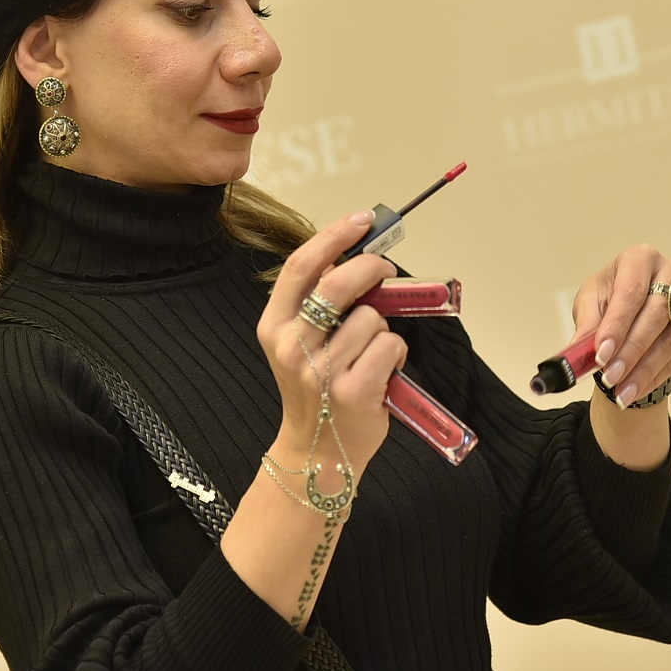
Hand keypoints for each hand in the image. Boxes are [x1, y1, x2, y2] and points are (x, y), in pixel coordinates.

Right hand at [256, 211, 405, 468]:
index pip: (301, 266)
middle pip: (338, 283)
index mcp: (273, 326)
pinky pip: (390, 345)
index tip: (362, 219)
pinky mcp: (353, 390)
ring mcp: (321, 370)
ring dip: (383, 328)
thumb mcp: (299, 342)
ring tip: (372, 352)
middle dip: (371, 268)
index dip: (334, 236)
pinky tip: (383, 371)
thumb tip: (358, 256)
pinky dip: (396, 353)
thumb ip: (319, 302)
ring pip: (372, 317)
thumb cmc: (315, 389)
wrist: (316, 451)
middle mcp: (291, 346)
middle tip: (385, 270)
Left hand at [571, 244, 670, 408]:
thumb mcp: (590, 301)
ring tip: (620, 391)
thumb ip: (586, 323)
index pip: (630, 292)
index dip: (616, 325)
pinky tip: (635, 390)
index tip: (601, 354)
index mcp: (640, 258)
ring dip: (644, 370)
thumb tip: (579, 350)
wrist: (633, 308)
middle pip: (655, 315)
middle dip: (630, 351)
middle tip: (610, 376)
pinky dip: (656, 375)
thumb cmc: (610, 297)